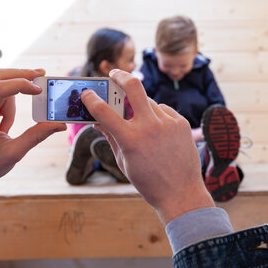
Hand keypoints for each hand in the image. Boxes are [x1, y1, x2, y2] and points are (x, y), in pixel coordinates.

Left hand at [0, 68, 65, 187]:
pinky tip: (1, 125)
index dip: (20, 85)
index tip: (38, 91)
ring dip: (9, 101)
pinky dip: (3, 103)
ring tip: (7, 128)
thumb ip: (36, 136)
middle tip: (40, 74)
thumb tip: (59, 125)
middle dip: (20, 75)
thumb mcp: (13, 153)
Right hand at [82, 69, 213, 223]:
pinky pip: (163, 111)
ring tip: (141, 125)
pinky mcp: (181, 123)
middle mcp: (150, 127)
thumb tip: (97, 120)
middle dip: (120, 75)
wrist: (182, 193)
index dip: (91, 99)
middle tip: (113, 74)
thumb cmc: (148, 182)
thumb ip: (111, 137)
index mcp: (130, 140)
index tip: (86, 93)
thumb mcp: (124, 161)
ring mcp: (168, 123)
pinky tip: (158, 133)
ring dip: (140, 107)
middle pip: (134, 86)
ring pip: (148, 101)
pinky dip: (156, 117)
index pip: (104, 111)